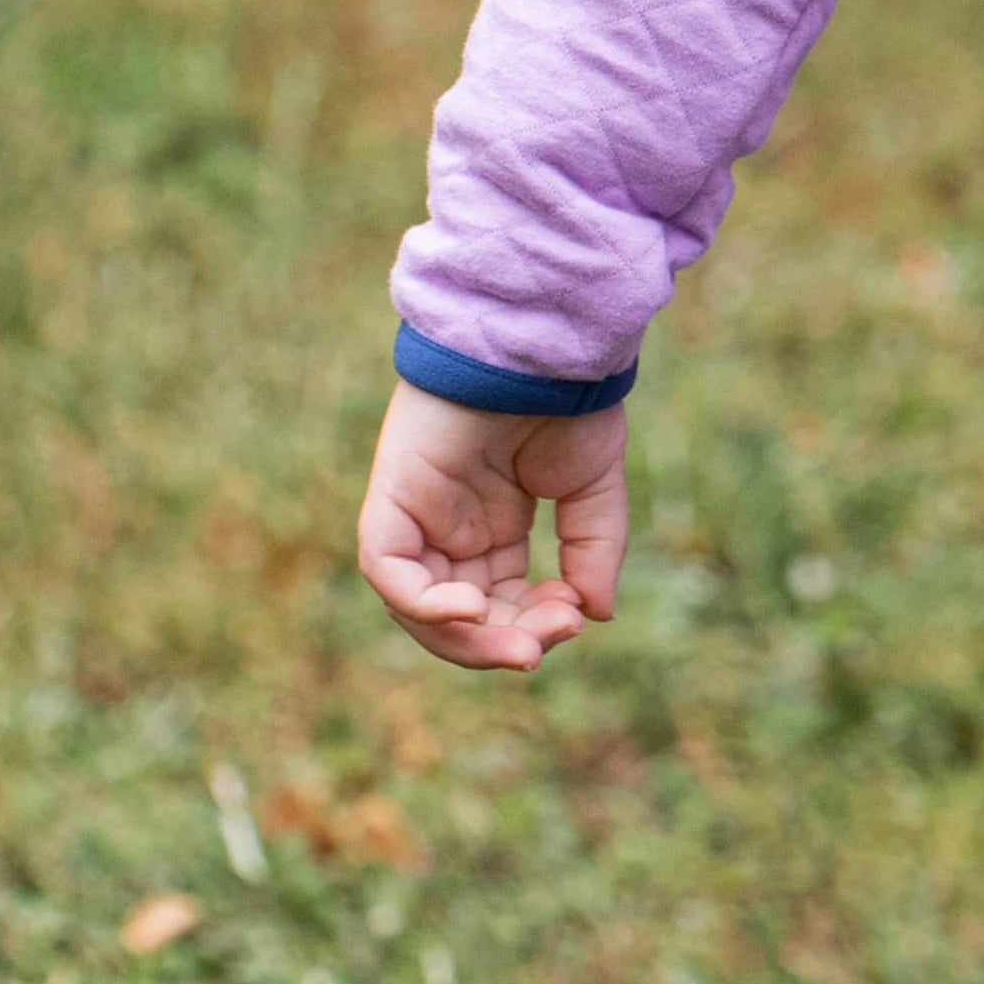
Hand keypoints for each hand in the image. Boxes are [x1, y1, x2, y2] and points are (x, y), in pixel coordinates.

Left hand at [356, 381, 627, 675]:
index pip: (502, 603)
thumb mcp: (593, 490)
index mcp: (493, 528)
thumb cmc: (565, 400)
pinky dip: (422, 603)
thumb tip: (595, 615)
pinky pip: (387, 570)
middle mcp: (449, 529)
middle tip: (549, 641)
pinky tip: (471, 607)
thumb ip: (593, 551)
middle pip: (460, 618)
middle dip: (504, 641)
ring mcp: (417, 514)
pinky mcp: (391, 496)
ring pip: (417, 608)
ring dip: (467, 638)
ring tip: (520, 642)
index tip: (577, 618)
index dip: (534, 625)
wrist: (540, 341)